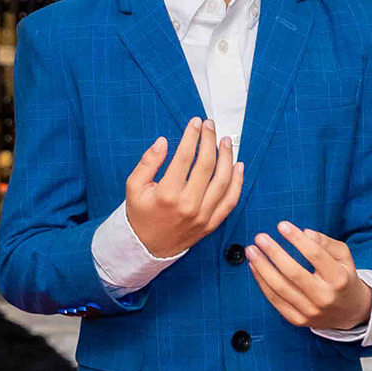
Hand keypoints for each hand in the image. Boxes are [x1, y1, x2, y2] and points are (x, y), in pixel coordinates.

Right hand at [121, 119, 242, 259]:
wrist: (147, 247)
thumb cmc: (140, 215)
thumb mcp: (133, 187)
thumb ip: (148, 162)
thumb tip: (163, 142)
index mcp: (167, 194)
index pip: (184, 157)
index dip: (192, 136)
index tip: (195, 123)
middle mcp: (188, 205)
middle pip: (206, 165)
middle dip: (209, 141)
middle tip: (210, 126)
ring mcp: (203, 216)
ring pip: (223, 181)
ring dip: (227, 158)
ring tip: (225, 142)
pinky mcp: (211, 224)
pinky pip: (230, 201)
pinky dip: (237, 182)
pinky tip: (238, 166)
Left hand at [249, 221, 371, 332]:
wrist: (349, 313)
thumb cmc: (343, 278)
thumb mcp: (343, 258)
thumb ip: (326, 243)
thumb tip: (305, 232)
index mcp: (339, 279)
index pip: (315, 255)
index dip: (297, 239)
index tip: (282, 225)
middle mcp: (324, 297)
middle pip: (293, 273)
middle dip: (274, 253)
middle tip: (260, 237)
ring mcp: (310, 311)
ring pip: (280, 288)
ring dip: (262, 267)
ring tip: (251, 251)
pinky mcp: (297, 320)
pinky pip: (275, 300)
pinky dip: (262, 283)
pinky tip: (254, 267)